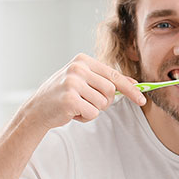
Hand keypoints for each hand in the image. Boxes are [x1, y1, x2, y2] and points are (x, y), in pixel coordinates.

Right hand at [20, 53, 145, 130]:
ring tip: (76, 106)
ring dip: (92, 110)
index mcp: (83, 60)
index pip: (114, 75)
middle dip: (104, 102)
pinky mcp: (69, 99)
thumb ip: (107, 80)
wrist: (36, 109)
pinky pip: (92, 113)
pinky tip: (71, 113)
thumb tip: (134, 83)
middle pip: (111, 91)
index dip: (130, 89)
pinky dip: (85, 117)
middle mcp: (78, 68)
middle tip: (86, 102)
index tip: (142, 100)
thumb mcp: (84, 81)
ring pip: (102, 103)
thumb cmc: (63, 94)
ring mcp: (72, 82)